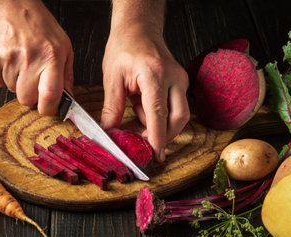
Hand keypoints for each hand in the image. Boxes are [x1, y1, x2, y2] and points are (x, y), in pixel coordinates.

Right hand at [0, 0, 73, 114]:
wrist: (10, 5)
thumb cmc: (40, 27)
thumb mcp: (63, 47)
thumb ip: (67, 76)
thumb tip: (69, 100)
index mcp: (52, 57)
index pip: (49, 96)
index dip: (48, 108)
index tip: (48, 107)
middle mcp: (30, 58)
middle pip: (26, 99)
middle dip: (29, 96)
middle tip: (32, 80)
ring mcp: (8, 58)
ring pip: (11, 90)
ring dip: (16, 82)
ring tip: (20, 62)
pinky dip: (2, 76)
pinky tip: (9, 60)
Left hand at [101, 26, 189, 161]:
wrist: (138, 28)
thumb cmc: (124, 48)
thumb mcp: (112, 78)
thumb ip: (111, 108)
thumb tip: (109, 132)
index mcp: (153, 74)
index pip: (158, 112)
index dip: (158, 137)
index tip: (156, 154)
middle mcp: (173, 77)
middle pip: (178, 118)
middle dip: (164, 136)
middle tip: (146, 145)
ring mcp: (180, 79)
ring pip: (180, 114)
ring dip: (162, 124)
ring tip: (136, 111)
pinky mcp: (180, 82)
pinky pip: (176, 106)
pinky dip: (161, 114)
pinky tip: (143, 104)